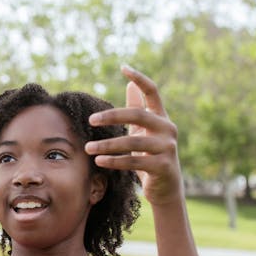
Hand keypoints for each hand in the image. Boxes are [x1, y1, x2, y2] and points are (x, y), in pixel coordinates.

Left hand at [85, 66, 183, 207]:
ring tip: (88, 148)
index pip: (153, 92)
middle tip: (91, 120)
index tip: (123, 67)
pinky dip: (114, 161)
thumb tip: (130, 84)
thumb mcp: (143, 131)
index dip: (140, 78)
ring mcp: (167, 148)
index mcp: (162, 117)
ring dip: (107, 145)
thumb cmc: (150, 155)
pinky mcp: (163, 166)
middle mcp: (168, 129)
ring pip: (133, 142)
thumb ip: (138, 108)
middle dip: (112, 116)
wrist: (166, 187)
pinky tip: (99, 161)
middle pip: (138, 115)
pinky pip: (134, 162)